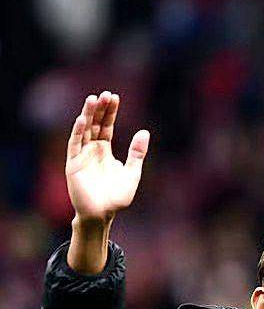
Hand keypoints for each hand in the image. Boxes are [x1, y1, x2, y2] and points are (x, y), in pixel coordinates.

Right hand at [66, 92, 149, 225]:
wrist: (103, 214)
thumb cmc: (116, 197)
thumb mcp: (132, 173)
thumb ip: (137, 153)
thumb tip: (145, 131)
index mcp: (105, 151)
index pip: (107, 126)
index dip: (110, 112)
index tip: (115, 97)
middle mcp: (92, 150)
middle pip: (95, 124)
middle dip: (100, 109)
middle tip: (106, 94)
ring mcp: (81, 155)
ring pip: (84, 130)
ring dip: (87, 115)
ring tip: (93, 99)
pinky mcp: (73, 164)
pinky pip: (74, 144)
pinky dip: (78, 132)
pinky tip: (82, 120)